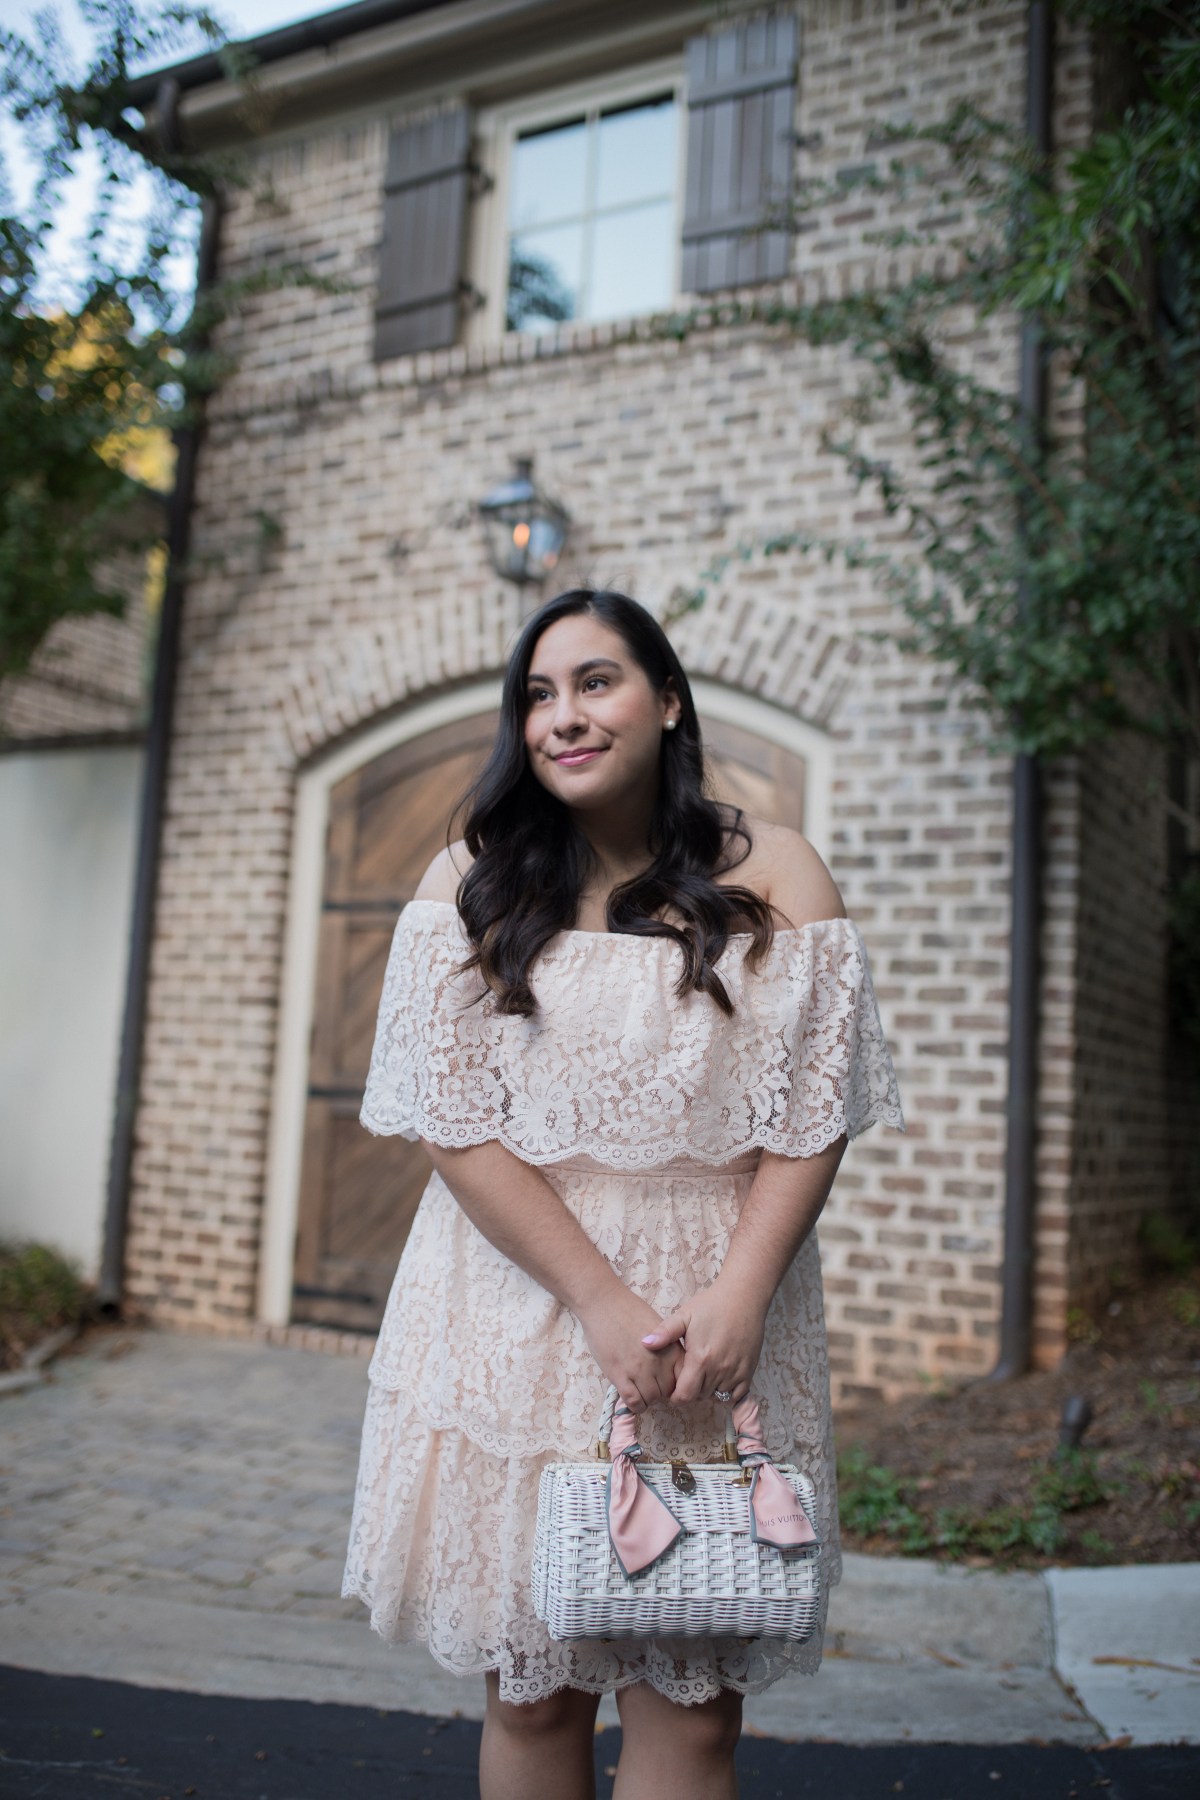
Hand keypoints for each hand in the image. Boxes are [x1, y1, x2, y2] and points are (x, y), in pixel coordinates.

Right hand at [576, 1284, 683, 1414]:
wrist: (605, 1303)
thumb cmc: (631, 1311)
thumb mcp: (660, 1327)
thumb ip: (669, 1348)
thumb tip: (672, 1368)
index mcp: (671, 1348)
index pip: (684, 1378)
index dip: (676, 1384)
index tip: (667, 1382)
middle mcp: (659, 1362)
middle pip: (667, 1391)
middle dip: (661, 1391)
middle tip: (651, 1385)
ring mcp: (639, 1370)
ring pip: (651, 1399)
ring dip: (647, 1398)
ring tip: (640, 1389)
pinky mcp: (620, 1375)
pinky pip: (634, 1402)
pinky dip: (636, 1405)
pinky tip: (632, 1398)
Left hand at [639, 1280, 765, 1405]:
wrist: (743, 1296)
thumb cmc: (711, 1305)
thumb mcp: (684, 1315)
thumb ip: (664, 1333)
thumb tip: (644, 1344)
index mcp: (700, 1359)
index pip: (685, 1396)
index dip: (676, 1396)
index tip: (674, 1387)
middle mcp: (719, 1370)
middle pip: (700, 1397)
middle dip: (691, 1391)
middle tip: (688, 1375)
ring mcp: (736, 1371)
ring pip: (717, 1396)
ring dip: (708, 1390)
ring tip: (703, 1372)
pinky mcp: (749, 1370)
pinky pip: (736, 1394)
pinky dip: (727, 1392)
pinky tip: (720, 1377)